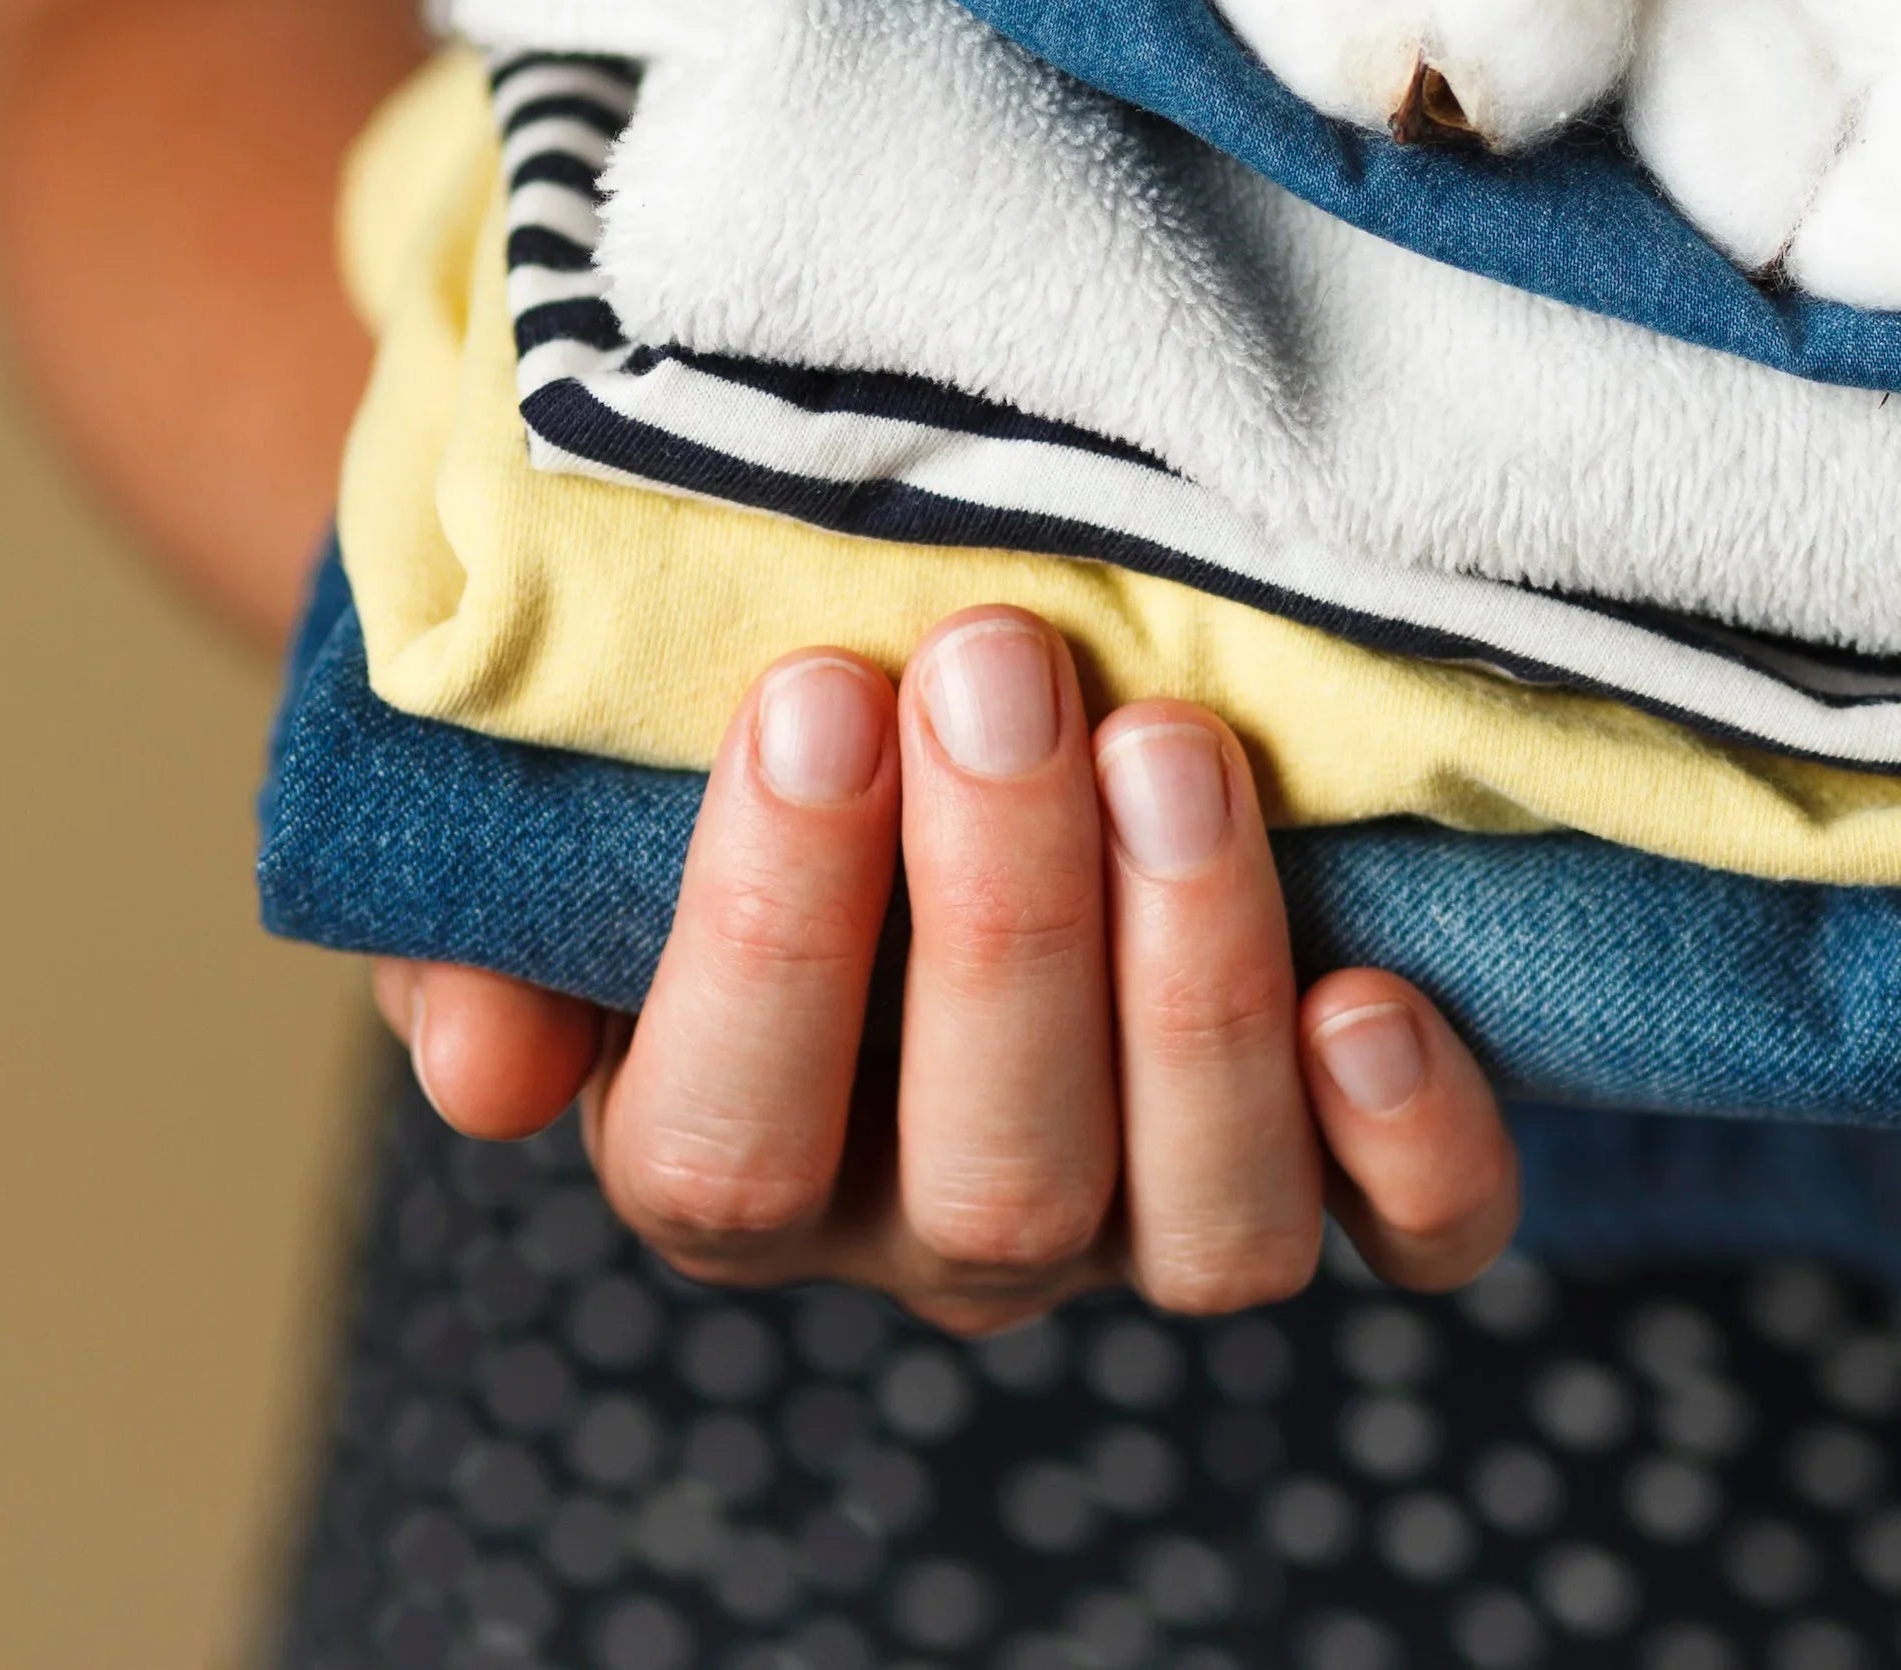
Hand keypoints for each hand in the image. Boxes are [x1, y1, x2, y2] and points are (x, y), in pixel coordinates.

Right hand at [371, 609, 1516, 1329]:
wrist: (920, 711)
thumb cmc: (747, 746)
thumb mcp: (554, 815)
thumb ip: (486, 934)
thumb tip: (489, 1072)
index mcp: (742, 1164)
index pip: (731, 1147)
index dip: (770, 932)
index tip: (812, 693)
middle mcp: (947, 1228)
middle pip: (991, 1176)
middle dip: (1001, 909)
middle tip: (1006, 661)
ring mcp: (1150, 1218)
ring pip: (1203, 1226)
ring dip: (1197, 986)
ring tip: (1178, 749)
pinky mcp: (1334, 1176)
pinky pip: (1415, 1238)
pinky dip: (1415, 1147)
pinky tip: (1383, 999)